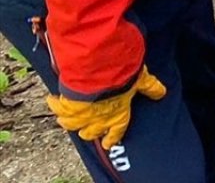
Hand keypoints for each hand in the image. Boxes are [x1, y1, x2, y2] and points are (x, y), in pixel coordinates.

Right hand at [46, 65, 166, 147]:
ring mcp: (81, 113)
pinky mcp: (66, 104)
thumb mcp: (141, 79)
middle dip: (90, 132)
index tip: (107, 144)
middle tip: (88, 132)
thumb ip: (150, 87)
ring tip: (68, 120)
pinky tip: (52, 100)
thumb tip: (161, 93)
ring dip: (71, 122)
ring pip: (72, 125)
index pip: (116, 131)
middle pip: (91, 132)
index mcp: (118, 114)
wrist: (99, 70)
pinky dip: (55, 104)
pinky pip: (58, 108)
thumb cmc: (122, 75)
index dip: (112, 138)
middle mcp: (99, 117)